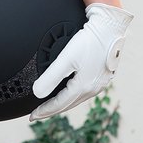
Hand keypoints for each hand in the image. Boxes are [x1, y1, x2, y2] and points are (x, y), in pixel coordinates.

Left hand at [29, 2, 133, 120]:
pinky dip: (72, 95)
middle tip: (38, 114)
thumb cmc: (90, 41)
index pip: (59, 105)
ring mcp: (100, 83)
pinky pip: (84, 91)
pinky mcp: (103, 75)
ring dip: (63, 103)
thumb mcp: (66, 59)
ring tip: (51, 105)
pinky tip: (69, 92)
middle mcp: (94, 88)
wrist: (110, 26)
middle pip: (68, 104)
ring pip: (77, 99)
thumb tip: (37, 93)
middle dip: (52, 110)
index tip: (32, 116)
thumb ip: (50, 77)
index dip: (44, 111)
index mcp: (84, 87)